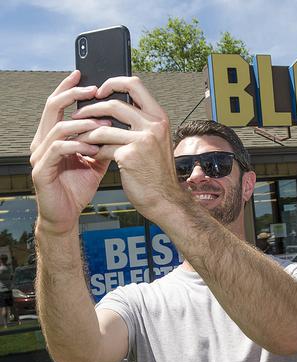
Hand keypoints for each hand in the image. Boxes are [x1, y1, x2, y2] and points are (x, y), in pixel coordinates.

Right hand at [30, 71, 110, 234]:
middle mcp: (42, 142)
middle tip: (93, 90)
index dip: (68, 88)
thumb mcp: (96, 159)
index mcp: (53, 136)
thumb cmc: (78, 186)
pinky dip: (77, 145)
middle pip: (52, 108)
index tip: (83, 74)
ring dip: (82, 124)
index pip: (58, 105)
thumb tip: (120, 121)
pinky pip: (58, 149)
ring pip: (57, 128)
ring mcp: (39, 156)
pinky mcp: (40, 170)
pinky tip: (93, 147)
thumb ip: (103, 140)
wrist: (68, 214)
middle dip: (73, 96)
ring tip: (102, 124)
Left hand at [72, 76, 177, 218]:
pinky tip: (92, 156)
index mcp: (159, 117)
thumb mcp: (155, 140)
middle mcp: (153, 125)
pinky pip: (103, 148)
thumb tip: (114, 107)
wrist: (165, 198)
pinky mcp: (130, 156)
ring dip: (86, 134)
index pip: (135, 85)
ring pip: (103, 128)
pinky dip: (94, 152)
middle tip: (79, 115)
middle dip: (90, 109)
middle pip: (114, 104)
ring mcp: (143, 140)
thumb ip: (140, 123)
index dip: (113, 82)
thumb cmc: (157, 172)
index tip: (99, 90)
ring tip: (80, 138)